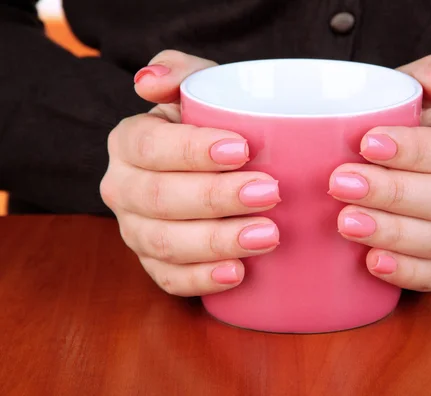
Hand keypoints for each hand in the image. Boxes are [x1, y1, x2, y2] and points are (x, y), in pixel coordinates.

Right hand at [100, 50, 280, 296]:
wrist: (209, 166)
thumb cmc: (210, 124)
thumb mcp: (199, 88)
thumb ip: (178, 72)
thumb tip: (147, 83)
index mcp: (129, 142)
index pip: (149, 147)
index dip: (192, 150)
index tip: (243, 149)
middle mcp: (123, 188)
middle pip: (159, 199)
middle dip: (216, 198)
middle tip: (269, 192)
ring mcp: (136, 230)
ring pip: (165, 243)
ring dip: (217, 241)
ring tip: (267, 235)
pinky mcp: (155, 263)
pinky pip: (170, 279)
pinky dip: (202, 280)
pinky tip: (238, 274)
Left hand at [329, 55, 430, 291]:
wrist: (396, 177)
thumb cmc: (398, 136)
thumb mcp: (410, 100)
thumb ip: (425, 78)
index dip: (413, 149)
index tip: (367, 143)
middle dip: (391, 193)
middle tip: (339, 184)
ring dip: (391, 232)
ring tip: (346, 223)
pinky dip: (404, 272)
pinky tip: (372, 262)